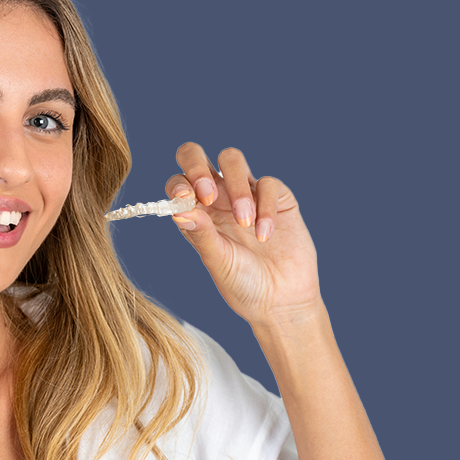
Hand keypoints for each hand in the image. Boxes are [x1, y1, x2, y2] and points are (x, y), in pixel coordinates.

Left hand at [166, 143, 322, 327]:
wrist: (282, 302)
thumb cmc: (244, 285)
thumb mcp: (218, 262)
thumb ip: (200, 234)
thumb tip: (177, 209)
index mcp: (197, 214)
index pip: (178, 183)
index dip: (179, 183)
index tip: (188, 198)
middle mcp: (218, 199)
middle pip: (198, 156)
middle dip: (197, 165)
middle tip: (209, 194)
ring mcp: (247, 194)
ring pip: (231, 159)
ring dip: (236, 187)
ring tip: (244, 222)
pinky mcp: (277, 198)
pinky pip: (267, 183)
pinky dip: (265, 207)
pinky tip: (265, 235)